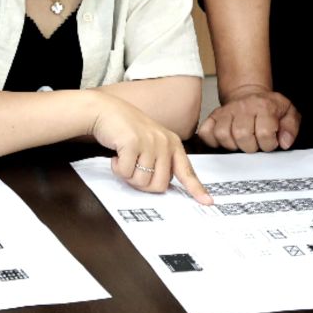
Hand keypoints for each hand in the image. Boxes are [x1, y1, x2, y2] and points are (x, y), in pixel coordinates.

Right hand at [93, 97, 211, 202]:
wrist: (105, 110)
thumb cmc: (126, 130)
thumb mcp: (151, 142)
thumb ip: (160, 160)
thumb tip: (162, 186)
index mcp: (172, 143)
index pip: (187, 171)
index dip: (196, 189)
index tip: (207, 202)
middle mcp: (164, 142)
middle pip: (160, 185)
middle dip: (143, 184)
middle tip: (133, 170)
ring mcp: (149, 142)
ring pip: (142, 181)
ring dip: (128, 176)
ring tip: (124, 159)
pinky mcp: (132, 143)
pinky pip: (126, 172)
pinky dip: (117, 168)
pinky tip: (116, 154)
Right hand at [194, 86, 299, 152]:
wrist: (249, 93)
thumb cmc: (269, 107)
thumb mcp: (288, 112)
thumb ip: (291, 127)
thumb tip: (284, 142)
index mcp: (264, 106)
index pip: (264, 133)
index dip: (268, 144)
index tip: (269, 142)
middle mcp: (243, 107)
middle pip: (242, 135)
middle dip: (250, 146)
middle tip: (255, 143)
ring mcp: (226, 111)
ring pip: (222, 134)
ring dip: (232, 144)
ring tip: (240, 142)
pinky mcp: (213, 116)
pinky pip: (206, 132)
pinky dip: (213, 140)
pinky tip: (224, 140)